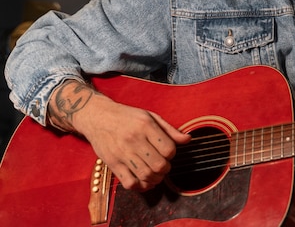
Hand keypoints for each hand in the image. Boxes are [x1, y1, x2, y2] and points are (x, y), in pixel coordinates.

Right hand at [49, 80, 190, 190]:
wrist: (98, 117)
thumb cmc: (127, 116)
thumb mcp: (150, 116)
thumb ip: (169, 130)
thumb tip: (188, 139)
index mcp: (146, 126)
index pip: (168, 149)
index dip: (172, 154)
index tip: (167, 152)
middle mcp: (134, 140)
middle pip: (159, 165)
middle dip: (165, 169)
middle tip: (163, 165)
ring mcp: (122, 153)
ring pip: (146, 175)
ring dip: (155, 179)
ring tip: (156, 174)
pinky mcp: (112, 164)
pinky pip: (129, 182)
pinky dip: (140, 186)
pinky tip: (144, 181)